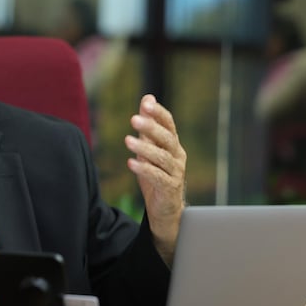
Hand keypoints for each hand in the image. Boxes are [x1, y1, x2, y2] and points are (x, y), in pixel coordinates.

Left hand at [124, 94, 186, 265]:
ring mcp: (176, 173)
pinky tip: (131, 163)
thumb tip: (147, 97)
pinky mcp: (170, 188)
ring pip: (162, 158)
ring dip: (144, 148)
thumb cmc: (156, 174)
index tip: (146, 103)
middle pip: (167, 139)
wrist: (165, 208)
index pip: (169, 124)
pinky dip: (145, 169)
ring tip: (127, 140)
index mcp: (173, 145)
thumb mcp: (149, 147)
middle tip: (133, 119)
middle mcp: (178, 156)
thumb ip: (148, 126)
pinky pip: (158, 177)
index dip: (159, 113)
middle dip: (151, 128)